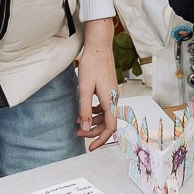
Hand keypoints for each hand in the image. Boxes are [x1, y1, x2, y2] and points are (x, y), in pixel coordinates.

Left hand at [75, 32, 119, 151]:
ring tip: (78, 122)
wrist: (99, 47)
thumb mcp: (84, 89)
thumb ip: (84, 110)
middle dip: (93, 131)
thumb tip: (84, 127)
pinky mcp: (109, 89)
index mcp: (110, 101)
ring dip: (93, 121)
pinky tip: (85, 110)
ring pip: (106, 115)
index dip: (100, 139)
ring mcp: (113, 94)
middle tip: (78, 133)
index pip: (110, 127)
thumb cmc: (92, 64)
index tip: (91, 147)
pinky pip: (105, 107)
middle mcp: (114, 99)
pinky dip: (95, 112)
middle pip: (107, 123)